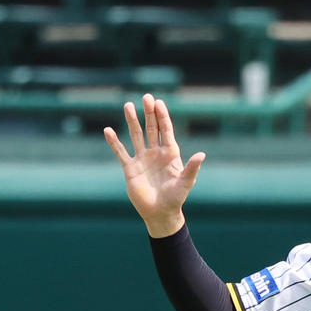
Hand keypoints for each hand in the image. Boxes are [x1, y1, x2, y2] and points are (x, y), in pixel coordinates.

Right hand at [103, 94, 205, 237]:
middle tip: (146, 97)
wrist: (160, 214)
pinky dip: (114, 142)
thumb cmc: (175, 199)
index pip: (166, 131)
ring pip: (136, 135)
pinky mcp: (130, 168)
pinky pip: (121, 152)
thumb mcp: (185, 183)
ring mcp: (142, 159)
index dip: (163, 117)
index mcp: (170, 155)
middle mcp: (156, 153)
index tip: (159, 102)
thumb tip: (202, 154)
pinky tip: (108, 130)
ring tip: (128, 105)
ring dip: (132, 121)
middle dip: (149, 113)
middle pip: (151, 128)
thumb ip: (192, 168)